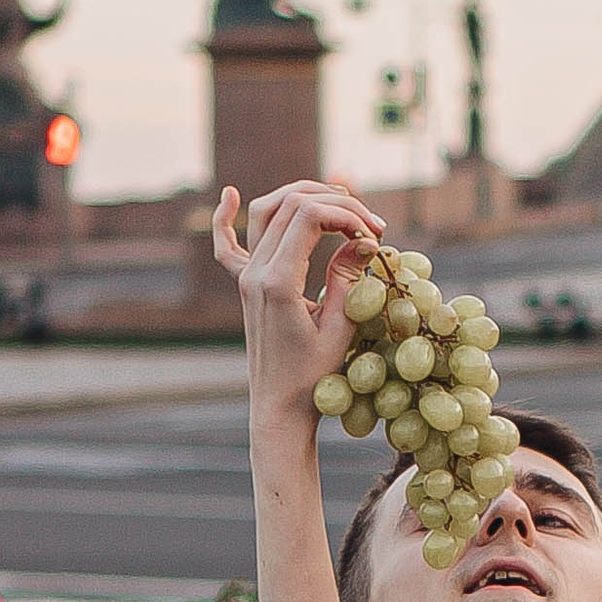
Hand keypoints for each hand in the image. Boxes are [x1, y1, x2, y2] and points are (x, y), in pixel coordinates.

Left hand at [216, 179, 386, 435]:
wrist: (279, 406)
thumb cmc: (315, 376)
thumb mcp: (340, 327)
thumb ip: (348, 279)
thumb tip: (365, 241)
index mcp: (277, 282)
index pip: (310, 215)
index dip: (348, 215)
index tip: (375, 238)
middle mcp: (255, 271)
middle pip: (291, 204)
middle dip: (336, 203)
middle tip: (371, 227)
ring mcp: (246, 275)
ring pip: (266, 210)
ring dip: (303, 198)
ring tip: (340, 208)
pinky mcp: (245, 284)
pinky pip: (227, 243)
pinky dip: (226, 216)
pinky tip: (230, 194)